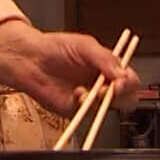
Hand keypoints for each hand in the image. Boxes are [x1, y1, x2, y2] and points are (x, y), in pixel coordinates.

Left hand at [0, 19, 139, 116]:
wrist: (29, 58)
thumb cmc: (55, 48)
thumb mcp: (84, 45)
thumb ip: (105, 58)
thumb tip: (122, 73)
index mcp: (107, 68)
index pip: (129, 79)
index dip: (130, 82)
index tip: (122, 81)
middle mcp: (101, 84)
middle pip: (125, 98)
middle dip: (122, 95)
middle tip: (112, 89)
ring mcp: (89, 99)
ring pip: (107, 109)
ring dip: (103, 102)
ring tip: (94, 91)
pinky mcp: (74, 110)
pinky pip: (86, 114)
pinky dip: (84, 105)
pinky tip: (77, 94)